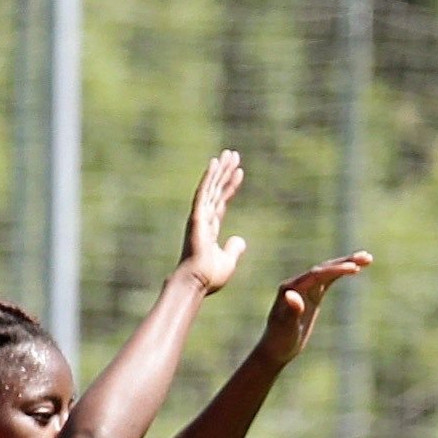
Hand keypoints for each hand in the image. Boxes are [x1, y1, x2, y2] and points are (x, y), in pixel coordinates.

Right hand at [176, 150, 249, 293]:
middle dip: (225, 172)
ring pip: (211, 187)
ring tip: (229, 154)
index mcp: (210, 227)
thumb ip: (233, 248)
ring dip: (220, 170)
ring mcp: (199, 216)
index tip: (239, 172)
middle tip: (233, 154)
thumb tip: (240, 240)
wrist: (196, 283)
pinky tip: (215, 163)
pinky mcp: (197, 216)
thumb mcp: (228, 261)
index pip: (222, 200)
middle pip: (216, 189)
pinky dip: (209, 177)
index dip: (230, 186)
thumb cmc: (209, 276)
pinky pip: (204, 192)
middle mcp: (203, 218)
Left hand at [256, 254, 370, 367]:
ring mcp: (305, 288)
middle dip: (345, 261)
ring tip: (367, 258)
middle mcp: (298, 284)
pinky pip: (328, 280)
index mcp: (291, 288)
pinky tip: (354, 269)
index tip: (354, 268)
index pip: (317, 274)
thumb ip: (291, 311)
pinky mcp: (312, 295)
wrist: (276, 347)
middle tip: (367, 256)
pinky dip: (341, 273)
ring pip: (328, 272)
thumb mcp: (287, 328)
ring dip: (346, 263)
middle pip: (324, 268)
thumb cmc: (281, 339)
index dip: (335, 270)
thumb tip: (292, 295)